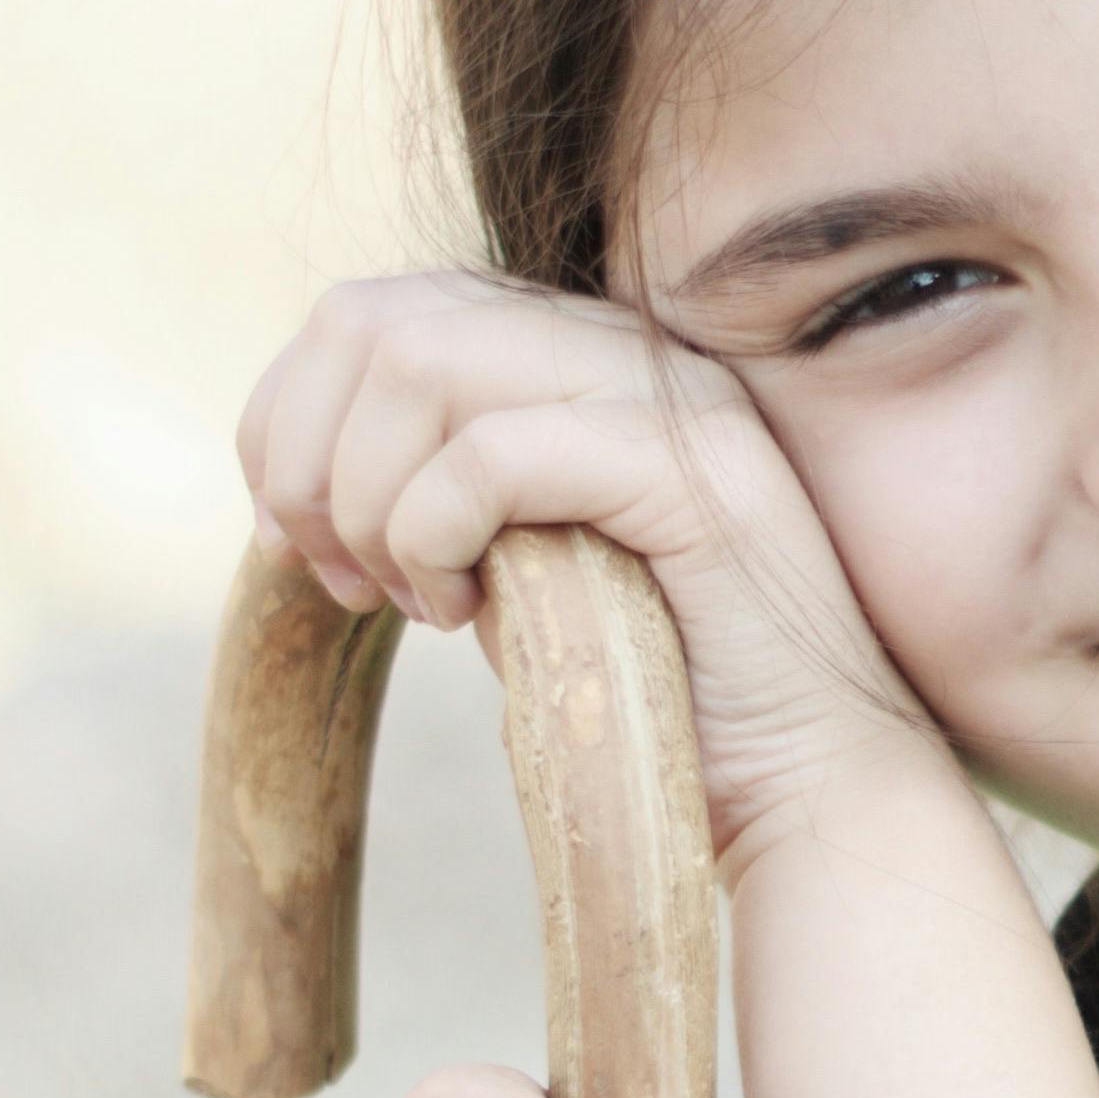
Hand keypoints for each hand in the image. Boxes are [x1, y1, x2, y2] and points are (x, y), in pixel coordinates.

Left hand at [237, 266, 934, 868]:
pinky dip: (434, 534)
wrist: (807, 789)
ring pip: (425, 364)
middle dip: (311, 458)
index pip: (377, 308)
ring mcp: (668, 397)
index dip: (291, 417)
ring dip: (372, 498)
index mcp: (575, 355)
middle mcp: (624, 347)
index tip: (294, 543)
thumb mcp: (510, 572)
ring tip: (406, 598)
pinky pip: (495, 454)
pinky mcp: (693, 473)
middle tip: (339, 581)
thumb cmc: (656, 694)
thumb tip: (296, 483)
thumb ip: (432, 495)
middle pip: (380, 317)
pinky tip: (461, 616)